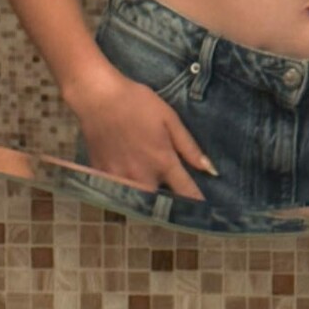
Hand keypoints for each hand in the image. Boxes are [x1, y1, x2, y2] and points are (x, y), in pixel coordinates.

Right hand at [69, 62, 213, 199]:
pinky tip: (128, 179)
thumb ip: (189, 147)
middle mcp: (143, 176)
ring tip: (150, 193)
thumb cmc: (137, 103)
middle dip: (169, 203)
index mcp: (163, 162)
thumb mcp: (169, 119)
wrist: (98, 97)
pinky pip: (119, 193)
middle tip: (174, 197)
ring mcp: (120, 179)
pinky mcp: (102, 177)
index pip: (186, 192)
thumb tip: (210, 170)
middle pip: (161, 203)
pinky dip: (126, 191)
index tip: (205, 210)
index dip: (198, 204)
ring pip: (139, 201)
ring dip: (148, 201)